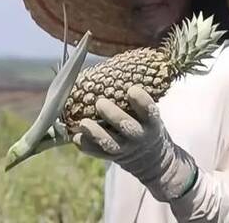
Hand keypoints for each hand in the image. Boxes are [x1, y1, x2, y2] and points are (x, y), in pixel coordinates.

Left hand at [72, 86, 197, 201]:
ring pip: (110, 143)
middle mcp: (139, 136)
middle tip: (100, 102)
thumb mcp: (149, 114)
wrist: (152, 159)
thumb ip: (137, 99)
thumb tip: (117, 69)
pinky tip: (76, 137)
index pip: (149, 111)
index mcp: (151, 122)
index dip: (141, 101)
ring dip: (95, 132)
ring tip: (83, 122)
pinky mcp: (113, 157)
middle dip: (113, 115)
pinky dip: (86, 145)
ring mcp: (125, 149)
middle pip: (127, 127)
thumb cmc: (146, 125)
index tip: (131, 89)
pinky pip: (97, 153)